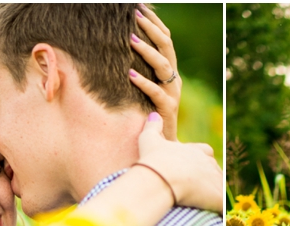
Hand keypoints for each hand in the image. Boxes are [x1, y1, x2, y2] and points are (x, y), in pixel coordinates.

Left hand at [129, 5, 179, 140]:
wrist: (163, 147)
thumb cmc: (150, 117)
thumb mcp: (144, 90)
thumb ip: (138, 72)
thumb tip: (116, 54)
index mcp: (170, 72)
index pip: (166, 41)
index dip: (155, 23)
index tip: (140, 8)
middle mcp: (174, 79)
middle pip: (167, 47)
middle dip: (151, 29)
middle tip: (135, 16)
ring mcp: (173, 94)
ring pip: (164, 66)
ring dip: (147, 51)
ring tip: (130, 39)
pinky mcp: (167, 110)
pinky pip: (157, 93)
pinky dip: (144, 82)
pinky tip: (130, 74)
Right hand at [136, 114, 222, 212]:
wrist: (160, 178)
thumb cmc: (153, 160)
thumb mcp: (149, 139)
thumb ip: (153, 127)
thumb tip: (154, 115)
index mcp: (196, 151)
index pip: (206, 152)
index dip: (201, 160)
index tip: (192, 169)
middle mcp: (209, 164)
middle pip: (215, 171)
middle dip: (208, 179)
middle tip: (197, 191)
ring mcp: (215, 180)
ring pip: (219, 188)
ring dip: (213, 195)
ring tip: (204, 206)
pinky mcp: (217, 197)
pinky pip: (222, 206)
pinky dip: (218, 211)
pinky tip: (213, 217)